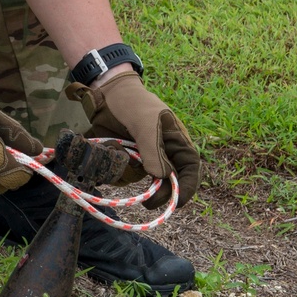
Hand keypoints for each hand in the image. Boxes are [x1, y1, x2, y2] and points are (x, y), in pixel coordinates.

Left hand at [67, 73, 200, 208]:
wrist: (105, 93)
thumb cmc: (132, 102)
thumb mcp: (145, 121)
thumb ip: (153, 148)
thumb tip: (162, 177)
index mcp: (176, 141)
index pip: (190, 168)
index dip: (187, 187)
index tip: (178, 202)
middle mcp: (162, 153)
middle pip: (168, 183)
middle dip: (159, 194)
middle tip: (147, 203)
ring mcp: (143, 157)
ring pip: (142, 180)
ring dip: (129, 172)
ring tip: (117, 148)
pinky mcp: (126, 159)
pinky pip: (123, 173)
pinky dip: (115, 166)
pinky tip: (110, 146)